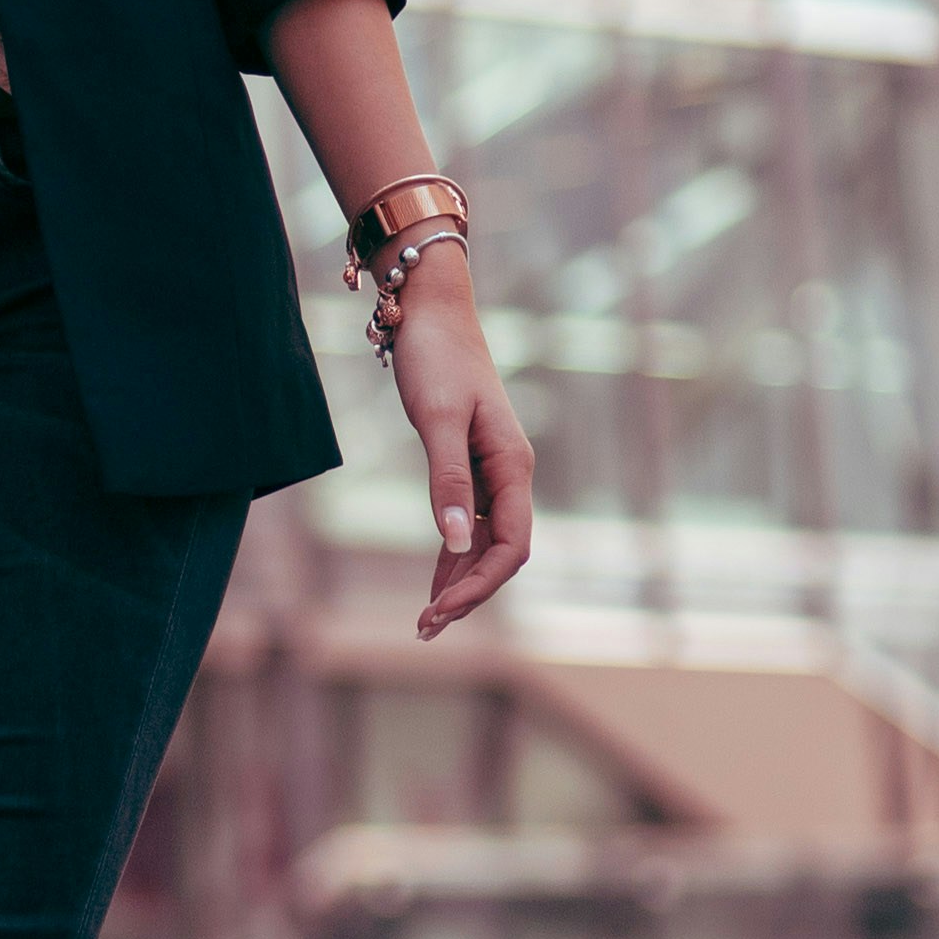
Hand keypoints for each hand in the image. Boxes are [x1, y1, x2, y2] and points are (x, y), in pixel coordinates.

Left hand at [386, 258, 533, 638]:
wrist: (431, 309)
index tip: (438, 610)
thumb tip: (456, 543)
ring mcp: (492, 471)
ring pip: (484, 542)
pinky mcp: (470, 464)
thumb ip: (447, 480)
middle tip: (425, 628)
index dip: (479, 585)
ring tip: (426, 620)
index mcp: (513, 465)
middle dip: (468, 594)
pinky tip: (434, 581)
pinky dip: (452, 554)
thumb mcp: (438, 419)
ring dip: (459, 581)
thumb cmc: (437, 357)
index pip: (511, 547)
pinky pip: (469, 523)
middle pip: (501, 553)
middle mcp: (510, 473)